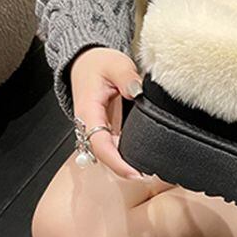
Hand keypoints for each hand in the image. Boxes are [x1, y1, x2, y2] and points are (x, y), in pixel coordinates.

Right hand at [70, 47, 142, 178]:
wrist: (86, 62)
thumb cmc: (98, 63)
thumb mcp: (115, 63)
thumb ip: (126, 76)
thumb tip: (136, 91)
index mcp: (89, 111)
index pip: (101, 145)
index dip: (118, 163)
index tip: (135, 173)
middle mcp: (90, 125)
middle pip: (105, 156)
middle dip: (125, 169)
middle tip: (150, 174)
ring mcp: (97, 130)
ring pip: (110, 155)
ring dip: (127, 164)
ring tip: (150, 169)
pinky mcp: (105, 130)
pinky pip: (114, 148)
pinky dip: (127, 155)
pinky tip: (144, 158)